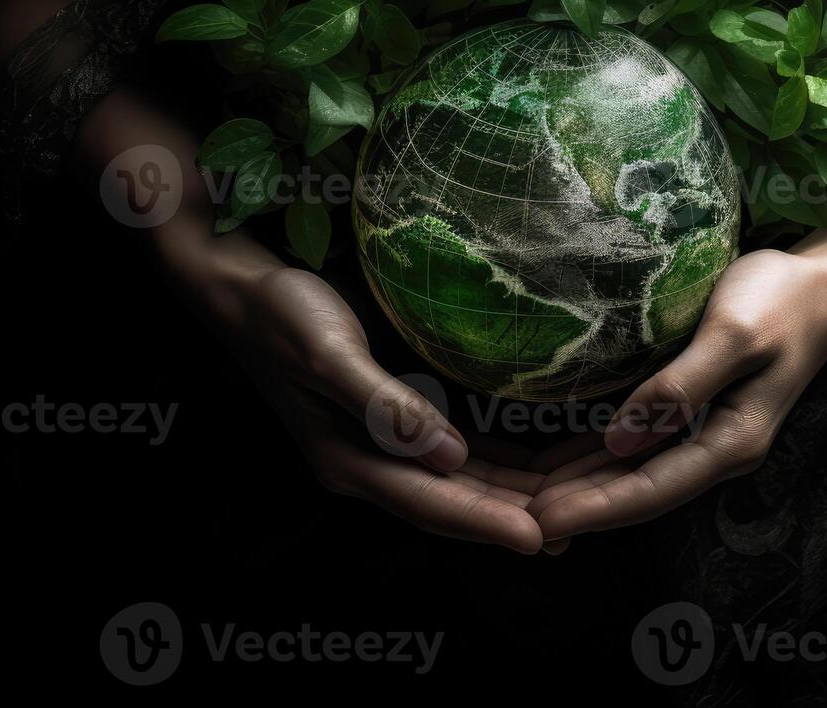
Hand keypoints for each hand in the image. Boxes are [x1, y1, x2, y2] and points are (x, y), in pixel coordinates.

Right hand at [221, 265, 548, 553]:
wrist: (248, 289)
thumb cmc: (285, 316)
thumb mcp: (330, 355)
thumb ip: (386, 407)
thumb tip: (448, 458)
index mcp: (348, 460)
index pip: (430, 503)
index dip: (485, 523)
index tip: (540, 538)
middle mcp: (369, 462)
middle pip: (452, 502)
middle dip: (511, 519)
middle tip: (577, 533)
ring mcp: (385, 443)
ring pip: (460, 481)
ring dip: (512, 495)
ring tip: (571, 506)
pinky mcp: (399, 417)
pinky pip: (458, 450)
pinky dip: (499, 461)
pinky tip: (537, 462)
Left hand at [526, 249, 826, 540]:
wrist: (825, 279)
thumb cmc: (781, 300)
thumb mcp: (731, 336)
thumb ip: (679, 389)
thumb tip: (621, 443)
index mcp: (731, 442)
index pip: (649, 491)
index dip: (592, 511)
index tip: (540, 523)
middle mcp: (717, 449)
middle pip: (635, 493)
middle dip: (575, 508)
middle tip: (509, 520)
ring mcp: (707, 432)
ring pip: (631, 474)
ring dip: (578, 488)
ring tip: (519, 500)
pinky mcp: (695, 410)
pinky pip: (637, 448)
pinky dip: (592, 458)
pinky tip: (554, 463)